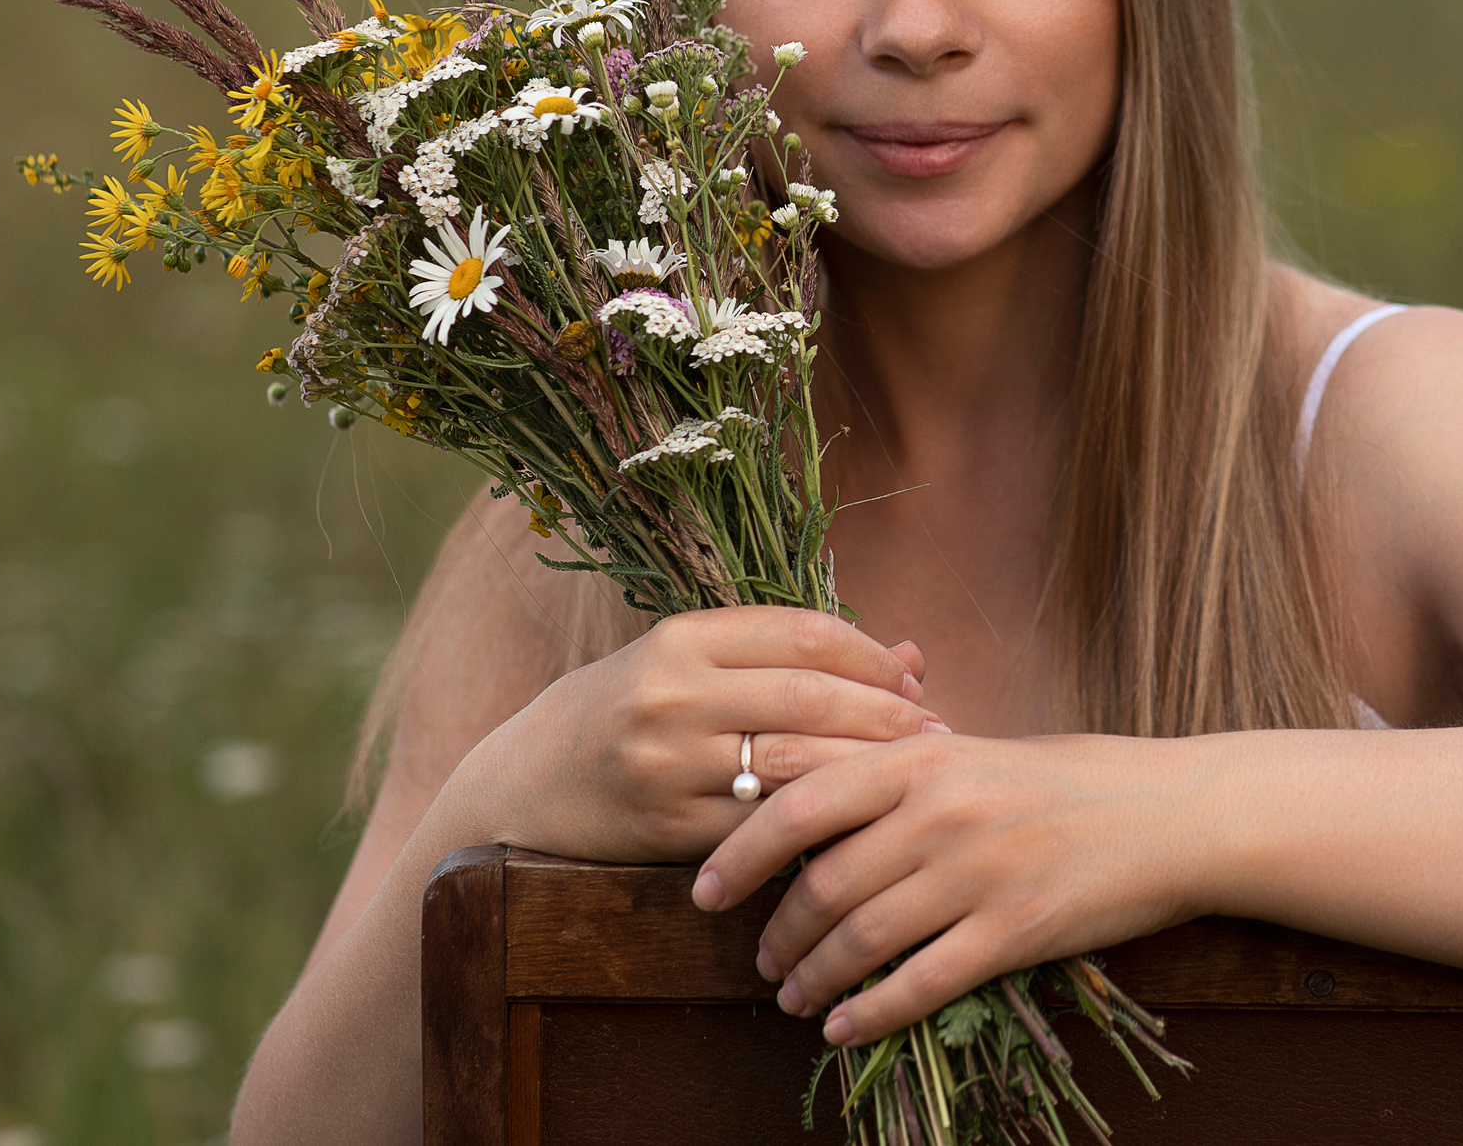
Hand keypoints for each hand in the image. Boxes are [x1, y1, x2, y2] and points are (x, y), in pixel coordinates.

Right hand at [463, 607, 942, 864]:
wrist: (526, 784)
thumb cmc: (629, 711)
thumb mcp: (694, 663)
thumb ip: (792, 656)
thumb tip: (913, 655)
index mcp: (681, 638)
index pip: (802, 634)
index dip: (869, 657)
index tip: (911, 679)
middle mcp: (671, 695)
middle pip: (808, 698)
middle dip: (884, 715)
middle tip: (936, 730)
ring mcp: (666, 765)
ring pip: (793, 764)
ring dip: (866, 770)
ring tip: (914, 775)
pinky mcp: (667, 829)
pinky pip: (763, 827)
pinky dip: (817, 823)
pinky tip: (857, 822)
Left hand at [690, 731, 1205, 1044]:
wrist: (1174, 813)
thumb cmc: (1073, 779)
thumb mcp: (979, 751)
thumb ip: (897, 766)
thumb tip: (805, 785)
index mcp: (925, 758)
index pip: (799, 799)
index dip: (739, 849)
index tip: (704, 887)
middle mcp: (943, 812)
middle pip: (822, 881)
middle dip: (776, 932)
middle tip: (758, 960)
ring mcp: (979, 873)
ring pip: (862, 937)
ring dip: (813, 977)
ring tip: (791, 997)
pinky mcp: (1016, 930)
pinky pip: (921, 983)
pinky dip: (870, 1012)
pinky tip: (845, 1026)